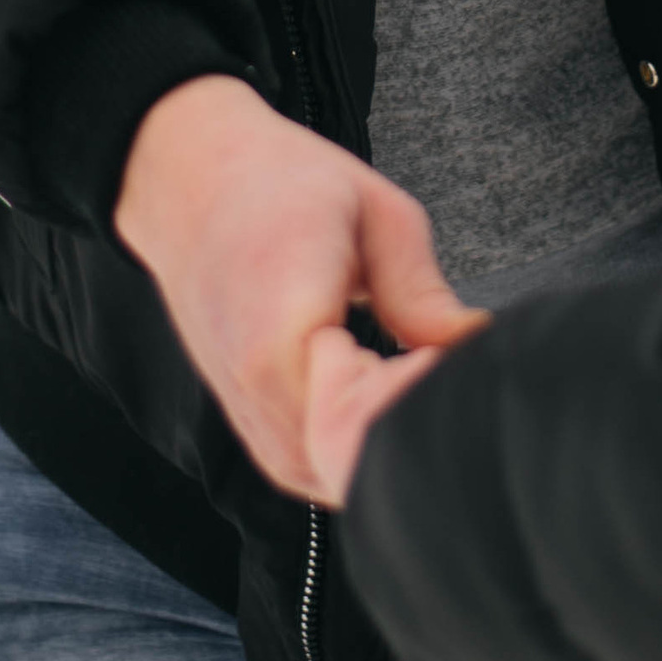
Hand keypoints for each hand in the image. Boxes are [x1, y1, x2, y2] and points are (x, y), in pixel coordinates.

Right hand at [114, 74, 483, 498]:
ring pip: (343, 477)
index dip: (430, 396)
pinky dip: (357, 440)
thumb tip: (474, 349)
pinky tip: (380, 383)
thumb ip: (422, 294)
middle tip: (441, 360)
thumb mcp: (372, 211)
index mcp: (286, 336)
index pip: (379, 422)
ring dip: (386, 436)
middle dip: (415, 424)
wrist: (187, 185)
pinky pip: (319, 466)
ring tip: (408, 364)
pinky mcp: (252, 428)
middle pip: (362, 463)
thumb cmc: (280, 182)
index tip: (456, 354)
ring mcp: (250, 420)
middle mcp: (260, 393)